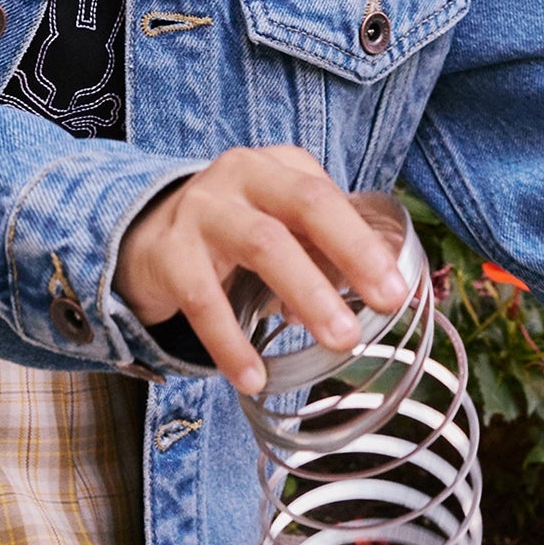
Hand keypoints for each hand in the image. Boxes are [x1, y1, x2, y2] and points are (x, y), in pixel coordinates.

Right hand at [114, 146, 409, 393]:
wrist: (144, 239)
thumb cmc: (232, 233)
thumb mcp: (277, 226)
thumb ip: (322, 250)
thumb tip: (379, 293)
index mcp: (276, 167)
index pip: (327, 196)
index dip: (366, 241)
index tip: (398, 289)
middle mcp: (240, 176)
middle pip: (304, 205)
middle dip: (351, 252)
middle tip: (385, 303)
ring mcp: (201, 210)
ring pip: (263, 244)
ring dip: (307, 293)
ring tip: (340, 341)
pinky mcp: (168, 252)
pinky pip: (205, 299)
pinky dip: (232, 342)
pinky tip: (254, 377)